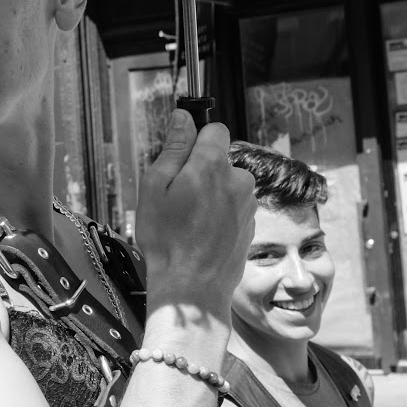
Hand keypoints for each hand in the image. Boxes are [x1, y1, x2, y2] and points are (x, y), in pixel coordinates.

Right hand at [135, 110, 256, 316]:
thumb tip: (183, 118)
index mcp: (213, 165)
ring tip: (187, 220)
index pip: (214, 129)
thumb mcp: (155, 187)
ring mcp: (248, 204)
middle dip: (199, 170)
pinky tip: (201, 234)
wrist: (192, 288)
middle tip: (175, 198)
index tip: (180, 156)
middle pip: (219, 159)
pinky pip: (232, 206)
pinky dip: (218, 214)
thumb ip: (173, 148)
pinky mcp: (251, 224)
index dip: (194, 138)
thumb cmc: (167, 238)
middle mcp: (238, 180)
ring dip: (209, 194)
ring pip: (226, 184)